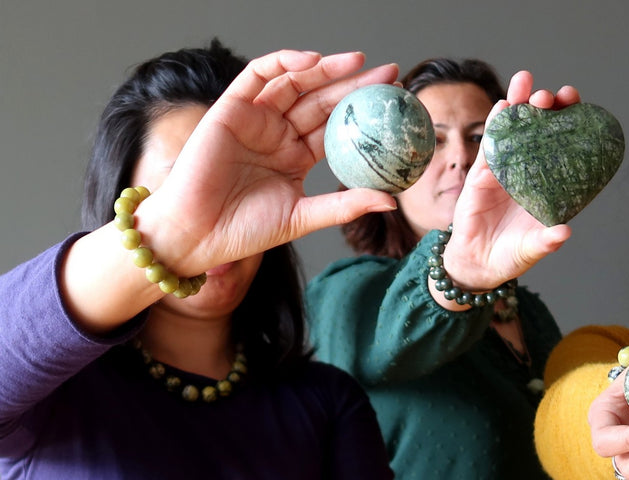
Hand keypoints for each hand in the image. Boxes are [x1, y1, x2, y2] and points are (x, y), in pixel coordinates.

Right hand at [137, 50, 400, 275]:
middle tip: (390, 76)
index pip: (337, 128)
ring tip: (360, 63)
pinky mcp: (232, 107)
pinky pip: (259, 75)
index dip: (364, 115)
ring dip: (327, 69)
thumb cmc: (245, 230)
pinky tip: (313, 63)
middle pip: (323, 101)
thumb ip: (345, 205)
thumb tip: (390, 201)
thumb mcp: (304, 217)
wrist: (198, 233)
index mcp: (296, 157)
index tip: (395, 108)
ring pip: (296, 83)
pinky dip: (285, 63)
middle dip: (356, 85)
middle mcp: (278, 134)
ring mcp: (256, 118)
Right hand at [437, 71, 580, 293]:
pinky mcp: (481, 175)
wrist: (478, 264)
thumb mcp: (532, 248)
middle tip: (551, 95)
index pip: (561, 146)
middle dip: (544, 107)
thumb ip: (547, 241)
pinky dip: (496, 125)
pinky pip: (490, 146)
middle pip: (537, 130)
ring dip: (518, 103)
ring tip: (524, 81)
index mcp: (546, 184)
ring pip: (512, 130)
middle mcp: (527, 171)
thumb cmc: (510, 255)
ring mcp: (503, 170)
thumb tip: (564, 232)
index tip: (576, 107)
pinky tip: (503, 106)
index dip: (568, 124)